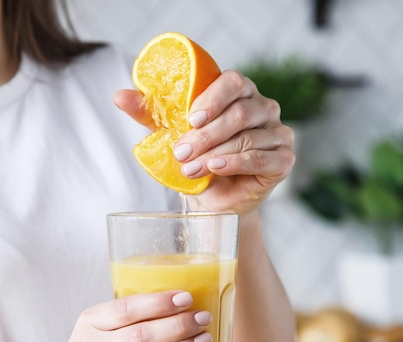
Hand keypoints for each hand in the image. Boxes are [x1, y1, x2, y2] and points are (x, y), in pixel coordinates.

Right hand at [34, 291, 212, 341]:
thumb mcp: (94, 328)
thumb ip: (124, 316)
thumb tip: (177, 303)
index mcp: (88, 324)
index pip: (126, 309)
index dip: (159, 303)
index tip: (186, 298)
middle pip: (140, 337)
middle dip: (178, 327)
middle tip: (202, 319)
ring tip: (202, 341)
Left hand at [114, 70, 294, 213]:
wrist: (214, 198)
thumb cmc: (196, 158)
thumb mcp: (169, 133)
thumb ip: (149, 113)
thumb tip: (119, 96)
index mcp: (239, 93)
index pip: (233, 82)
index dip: (212, 98)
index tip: (190, 119)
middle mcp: (263, 108)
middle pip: (239, 112)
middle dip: (205, 135)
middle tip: (181, 152)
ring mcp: (278, 133)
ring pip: (249, 136)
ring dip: (215, 152)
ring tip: (191, 168)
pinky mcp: (284, 160)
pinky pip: (264, 158)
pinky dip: (237, 163)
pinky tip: (217, 168)